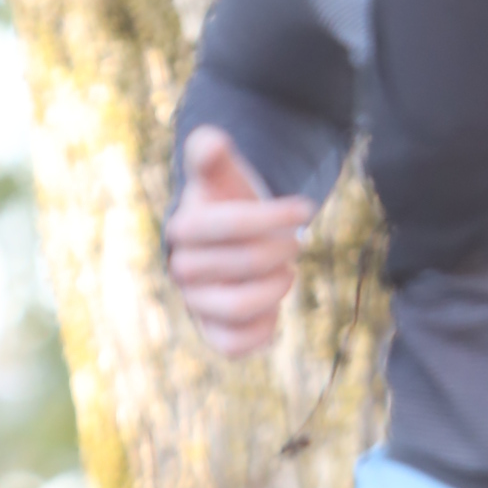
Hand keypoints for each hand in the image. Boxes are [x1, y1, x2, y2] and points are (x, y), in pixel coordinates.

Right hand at [166, 125, 312, 357]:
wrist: (230, 240)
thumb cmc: (229, 201)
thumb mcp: (222, 173)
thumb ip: (211, 153)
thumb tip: (211, 142)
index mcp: (182, 228)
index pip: (228, 224)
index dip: (271, 216)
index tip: (305, 209)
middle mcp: (181, 270)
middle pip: (244, 264)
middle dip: (281, 249)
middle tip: (296, 242)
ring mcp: (196, 305)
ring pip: (238, 308)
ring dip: (275, 290)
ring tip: (286, 273)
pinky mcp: (212, 333)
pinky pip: (234, 346)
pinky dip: (263, 329)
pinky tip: (274, 307)